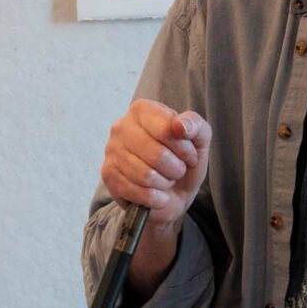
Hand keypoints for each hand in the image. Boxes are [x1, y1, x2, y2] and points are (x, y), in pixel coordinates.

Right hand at [101, 99, 212, 232]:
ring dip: (165, 183)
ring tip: (166, 180)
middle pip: (157, 155)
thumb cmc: (183, 159)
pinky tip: (158, 194)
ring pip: (146, 175)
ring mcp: (111, 150)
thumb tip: (180, 125)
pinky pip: (136, 192)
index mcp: (143, 109)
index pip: (168, 130)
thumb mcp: (199, 140)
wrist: (172, 192)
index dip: (185, 149)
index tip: (189, 155)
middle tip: (178, 170)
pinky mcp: (107, 174)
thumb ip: (195, 126)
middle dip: (176, 169)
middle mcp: (121, 126)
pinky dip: (155, 198)